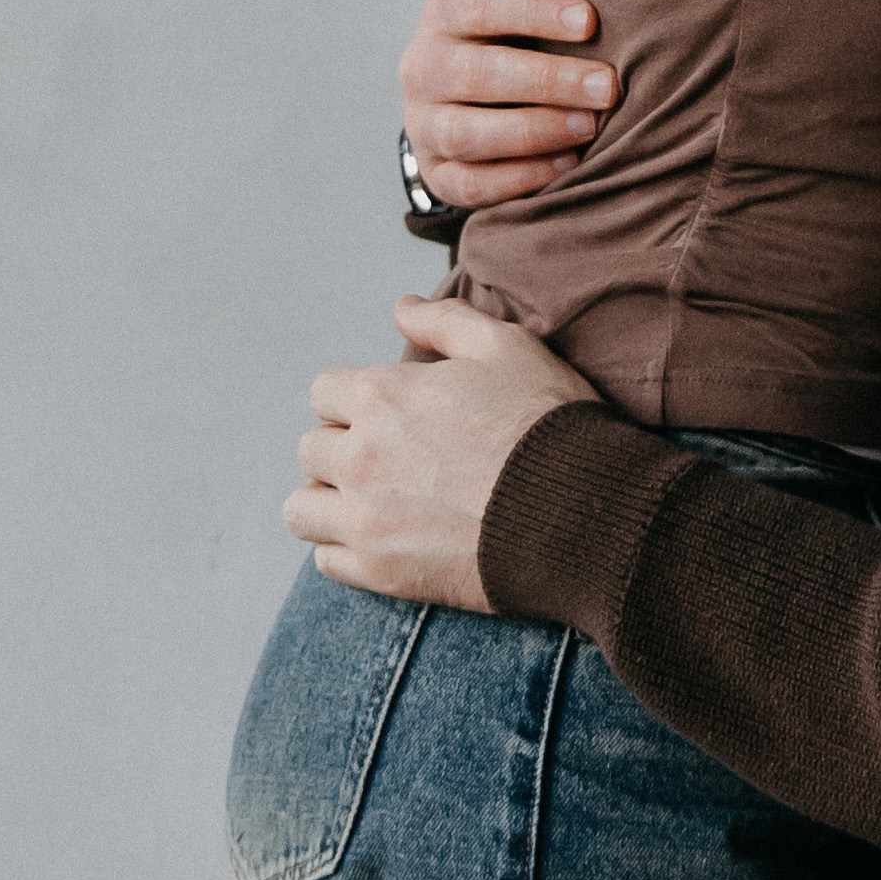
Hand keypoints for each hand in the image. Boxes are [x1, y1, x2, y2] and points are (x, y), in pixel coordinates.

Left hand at [286, 294, 596, 605]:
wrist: (580, 513)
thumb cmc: (547, 423)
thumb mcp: (507, 348)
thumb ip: (446, 322)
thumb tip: (400, 308)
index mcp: (382, 396)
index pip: (323, 391)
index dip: (356, 397)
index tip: (390, 411)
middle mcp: (360, 457)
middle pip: (310, 448)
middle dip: (343, 445)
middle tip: (390, 456)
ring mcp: (365, 519)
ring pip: (300, 508)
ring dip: (328, 499)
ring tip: (370, 499)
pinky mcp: (380, 572)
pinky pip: (325, 559)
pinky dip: (345, 547)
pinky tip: (384, 536)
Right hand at [401, 0, 617, 207]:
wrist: (462, 98)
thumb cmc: (500, 24)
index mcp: (443, 12)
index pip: (480, 9)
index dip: (533, 13)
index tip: (591, 20)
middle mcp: (423, 68)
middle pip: (476, 76)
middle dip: (545, 82)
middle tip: (611, 86)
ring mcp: (426, 125)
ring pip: (471, 135)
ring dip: (534, 133)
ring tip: (591, 129)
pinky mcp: (440, 175)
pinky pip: (472, 185)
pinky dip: (518, 179)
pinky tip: (566, 167)